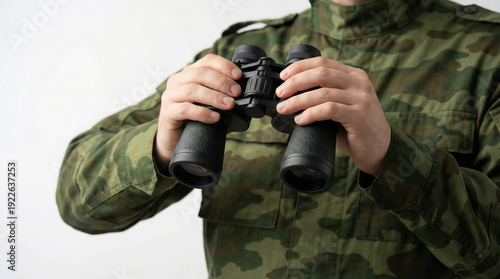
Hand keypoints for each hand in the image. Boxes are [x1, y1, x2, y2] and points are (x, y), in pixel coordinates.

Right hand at [154, 54, 241, 170]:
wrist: (175, 139)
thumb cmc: (194, 117)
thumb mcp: (208, 101)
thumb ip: (220, 93)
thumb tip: (242, 93)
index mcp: (189, 73)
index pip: (207, 61)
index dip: (224, 65)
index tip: (238, 75)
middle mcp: (178, 81)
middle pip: (199, 73)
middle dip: (221, 82)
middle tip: (236, 92)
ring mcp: (170, 96)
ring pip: (192, 90)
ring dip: (214, 96)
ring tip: (229, 105)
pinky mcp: (167, 112)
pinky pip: (185, 109)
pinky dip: (202, 112)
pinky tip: (215, 117)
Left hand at [275, 57, 390, 175]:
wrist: (380, 149)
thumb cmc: (356, 128)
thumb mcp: (342, 105)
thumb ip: (325, 96)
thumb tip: (292, 96)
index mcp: (354, 75)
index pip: (323, 62)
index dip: (300, 67)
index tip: (283, 76)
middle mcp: (359, 82)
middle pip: (321, 73)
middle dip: (295, 82)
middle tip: (280, 93)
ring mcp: (361, 98)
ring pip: (322, 92)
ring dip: (298, 101)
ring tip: (284, 108)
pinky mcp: (359, 115)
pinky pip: (329, 109)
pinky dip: (311, 113)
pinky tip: (300, 120)